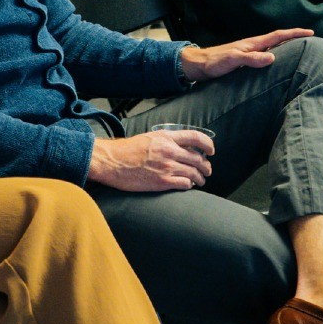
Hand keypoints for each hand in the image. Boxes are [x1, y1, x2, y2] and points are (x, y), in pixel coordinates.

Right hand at [88, 131, 213, 191]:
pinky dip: (190, 185)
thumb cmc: (126, 150)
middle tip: (207, 170)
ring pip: (194, 173)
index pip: (195, 137)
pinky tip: (188, 185)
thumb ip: (165, 141)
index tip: (211, 150)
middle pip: (198, 158)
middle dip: (206, 166)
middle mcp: (169, 151)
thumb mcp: (148, 138)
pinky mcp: (162, 181)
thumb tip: (180, 147)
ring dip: (201, 178)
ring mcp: (167, 167)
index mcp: (166, 137)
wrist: (111, 162)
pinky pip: (185, 184)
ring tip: (201, 180)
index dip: (207, 144)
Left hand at [179, 28, 314, 81]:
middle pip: (279, 40)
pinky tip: (278, 64)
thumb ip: (251, 59)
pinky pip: (266, 57)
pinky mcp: (245, 61)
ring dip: (287, 48)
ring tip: (301, 52)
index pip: (279, 35)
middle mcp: (253, 46)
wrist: (199, 65)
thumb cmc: (214, 63)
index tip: (311, 32)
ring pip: (273, 48)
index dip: (295, 33)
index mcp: (253, 44)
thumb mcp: (232, 60)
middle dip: (295, 39)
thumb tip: (272, 57)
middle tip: (311, 41)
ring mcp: (250, 53)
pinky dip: (277, 56)